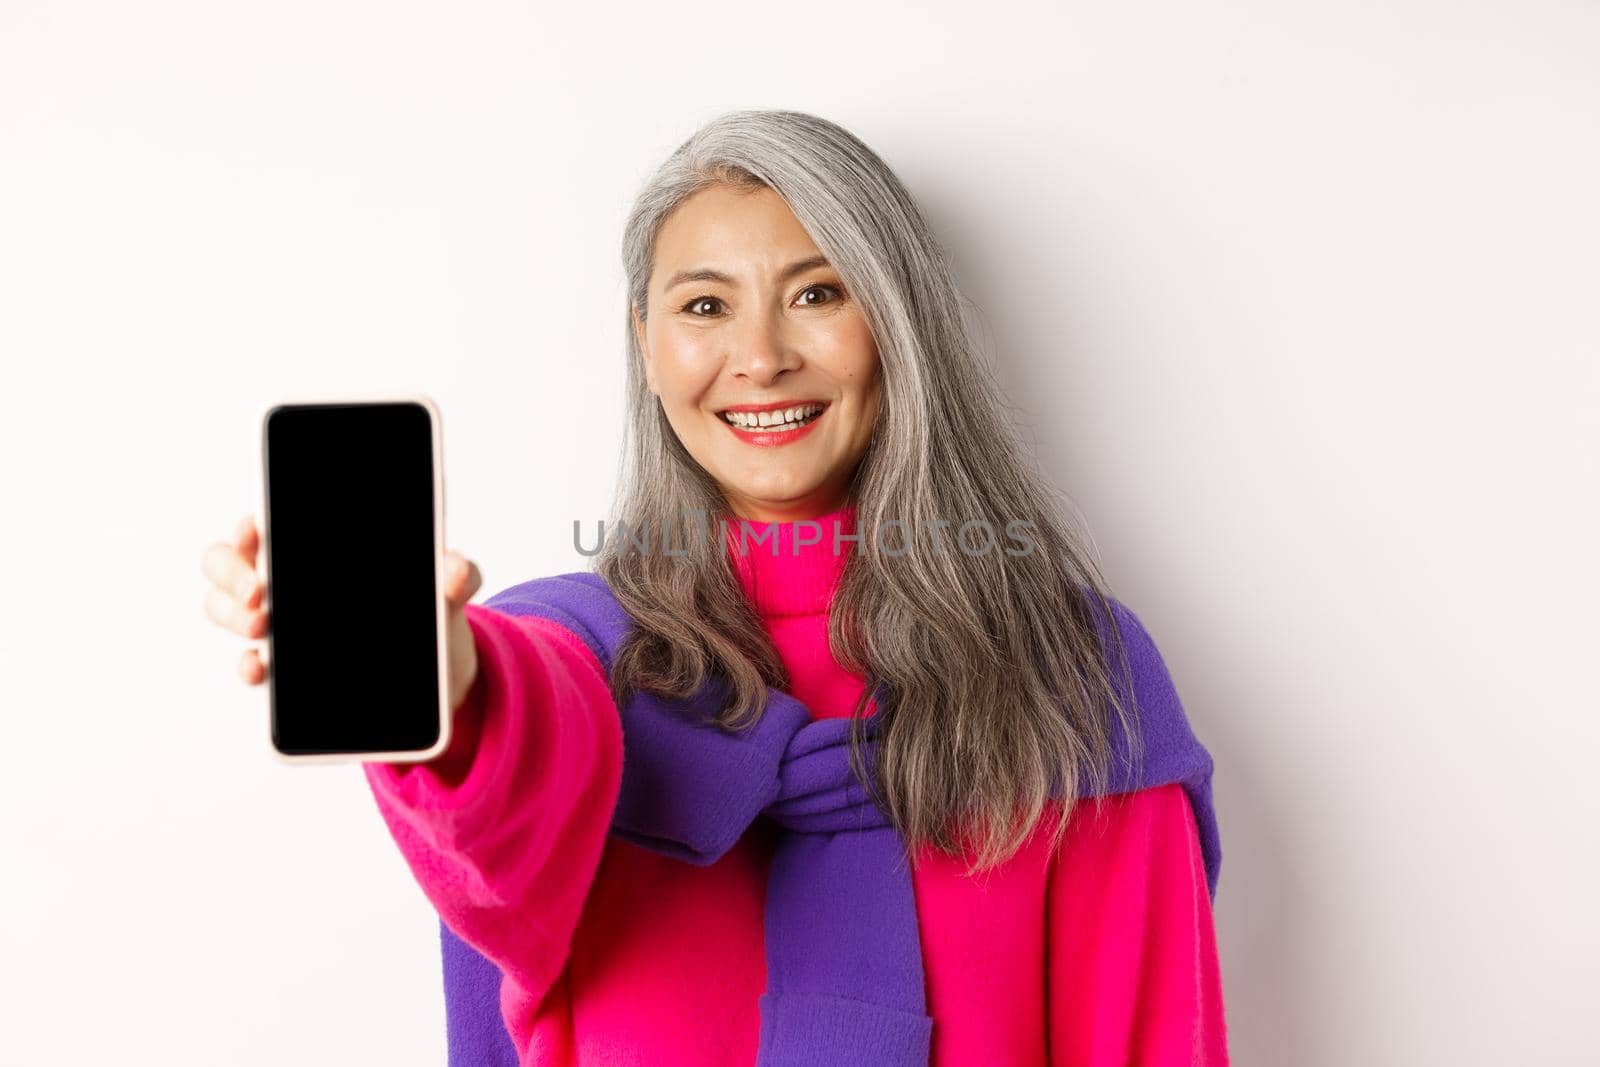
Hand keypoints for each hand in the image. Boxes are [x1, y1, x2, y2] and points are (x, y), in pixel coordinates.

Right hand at [201, 515, 483, 711]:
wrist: (440, 671)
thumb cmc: (430, 606)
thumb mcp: (448, 588)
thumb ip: (458, 573)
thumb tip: (456, 572)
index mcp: (314, 543)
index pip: (263, 522)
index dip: (248, 525)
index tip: (255, 531)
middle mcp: (282, 577)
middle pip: (226, 562)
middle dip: (231, 574)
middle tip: (258, 592)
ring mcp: (277, 623)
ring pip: (224, 609)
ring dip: (230, 617)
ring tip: (260, 630)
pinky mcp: (284, 669)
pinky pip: (248, 663)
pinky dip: (246, 666)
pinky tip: (258, 670)